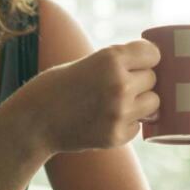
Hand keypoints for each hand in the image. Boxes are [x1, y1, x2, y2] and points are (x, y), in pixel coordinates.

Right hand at [28, 39, 160, 153]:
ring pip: (153, 103)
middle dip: (140, 80)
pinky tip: (106, 118)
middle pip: (153, 78)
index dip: (146, 57)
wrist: (34, 121)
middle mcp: (119, 84)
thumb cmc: (58, 86)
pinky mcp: (116, 136)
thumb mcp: (88, 62)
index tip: (139, 61)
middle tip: (117, 84)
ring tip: (116, 101)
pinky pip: (138, 125)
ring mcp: (119, 112)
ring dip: (140, 102)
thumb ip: (119, 63)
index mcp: (111, 58)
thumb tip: (156, 68)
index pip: (153, 53)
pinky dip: (128, 122)